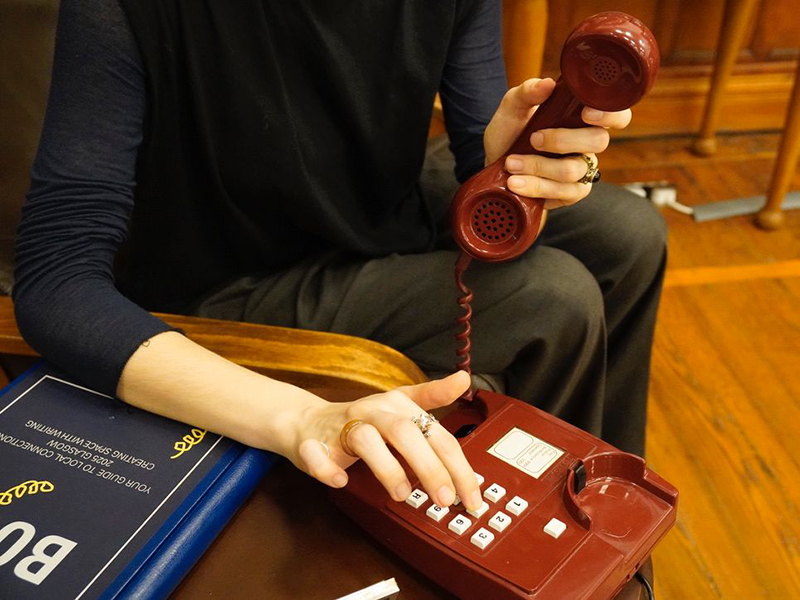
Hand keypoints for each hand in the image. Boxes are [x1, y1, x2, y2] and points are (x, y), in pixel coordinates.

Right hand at [289, 371, 483, 510]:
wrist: (306, 422)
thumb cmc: (361, 420)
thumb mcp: (400, 406)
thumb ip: (433, 397)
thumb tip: (464, 379)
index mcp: (397, 404)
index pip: (436, 433)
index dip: (457, 465)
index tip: (473, 492)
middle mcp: (373, 410)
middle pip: (405, 433)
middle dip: (429, 467)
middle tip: (445, 499)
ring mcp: (342, 426)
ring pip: (365, 439)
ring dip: (386, 468)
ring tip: (402, 494)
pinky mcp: (314, 443)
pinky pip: (317, 454)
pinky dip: (327, 469)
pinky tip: (341, 481)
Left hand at [484, 78, 631, 208]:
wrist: (494, 168)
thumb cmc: (510, 134)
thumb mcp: (512, 109)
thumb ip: (527, 93)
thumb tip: (547, 84)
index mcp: (581, 117)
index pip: (617, 114)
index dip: (611, 114)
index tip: (586, 113)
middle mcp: (587, 143)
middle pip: (599, 141)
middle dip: (561, 140)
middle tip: (533, 138)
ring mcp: (581, 169)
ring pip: (573, 170)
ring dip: (538, 166)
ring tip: (512, 163)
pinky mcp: (571, 193)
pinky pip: (564, 192)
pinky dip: (536, 186)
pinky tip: (516, 182)